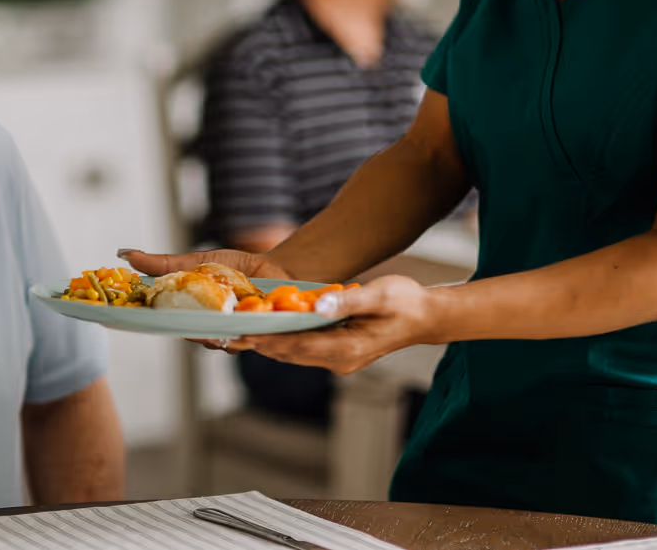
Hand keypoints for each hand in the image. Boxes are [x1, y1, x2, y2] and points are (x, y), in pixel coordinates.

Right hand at [116, 247, 289, 352]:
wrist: (281, 269)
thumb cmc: (238, 268)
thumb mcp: (196, 261)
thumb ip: (164, 264)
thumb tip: (125, 254)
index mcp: (193, 314)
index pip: (167, 321)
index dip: (151, 319)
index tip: (136, 312)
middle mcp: (209, 330)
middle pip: (189, 334)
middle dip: (184, 326)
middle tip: (182, 317)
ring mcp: (231, 337)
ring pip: (212, 340)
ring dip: (210, 330)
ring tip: (211, 320)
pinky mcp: (254, 338)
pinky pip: (240, 340)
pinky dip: (237, 332)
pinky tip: (237, 324)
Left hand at [229, 275, 436, 373]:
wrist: (425, 317)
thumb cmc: (404, 302)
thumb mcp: (379, 295)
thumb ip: (348, 301)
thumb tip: (319, 306)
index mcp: (347, 349)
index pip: (298, 346)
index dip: (269, 339)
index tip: (244, 331)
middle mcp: (340, 361)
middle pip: (291, 353)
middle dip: (261, 342)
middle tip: (230, 330)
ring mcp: (339, 360)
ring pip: (295, 353)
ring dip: (270, 342)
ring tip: (240, 328)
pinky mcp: (338, 353)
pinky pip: (304, 349)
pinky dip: (285, 339)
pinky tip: (268, 327)